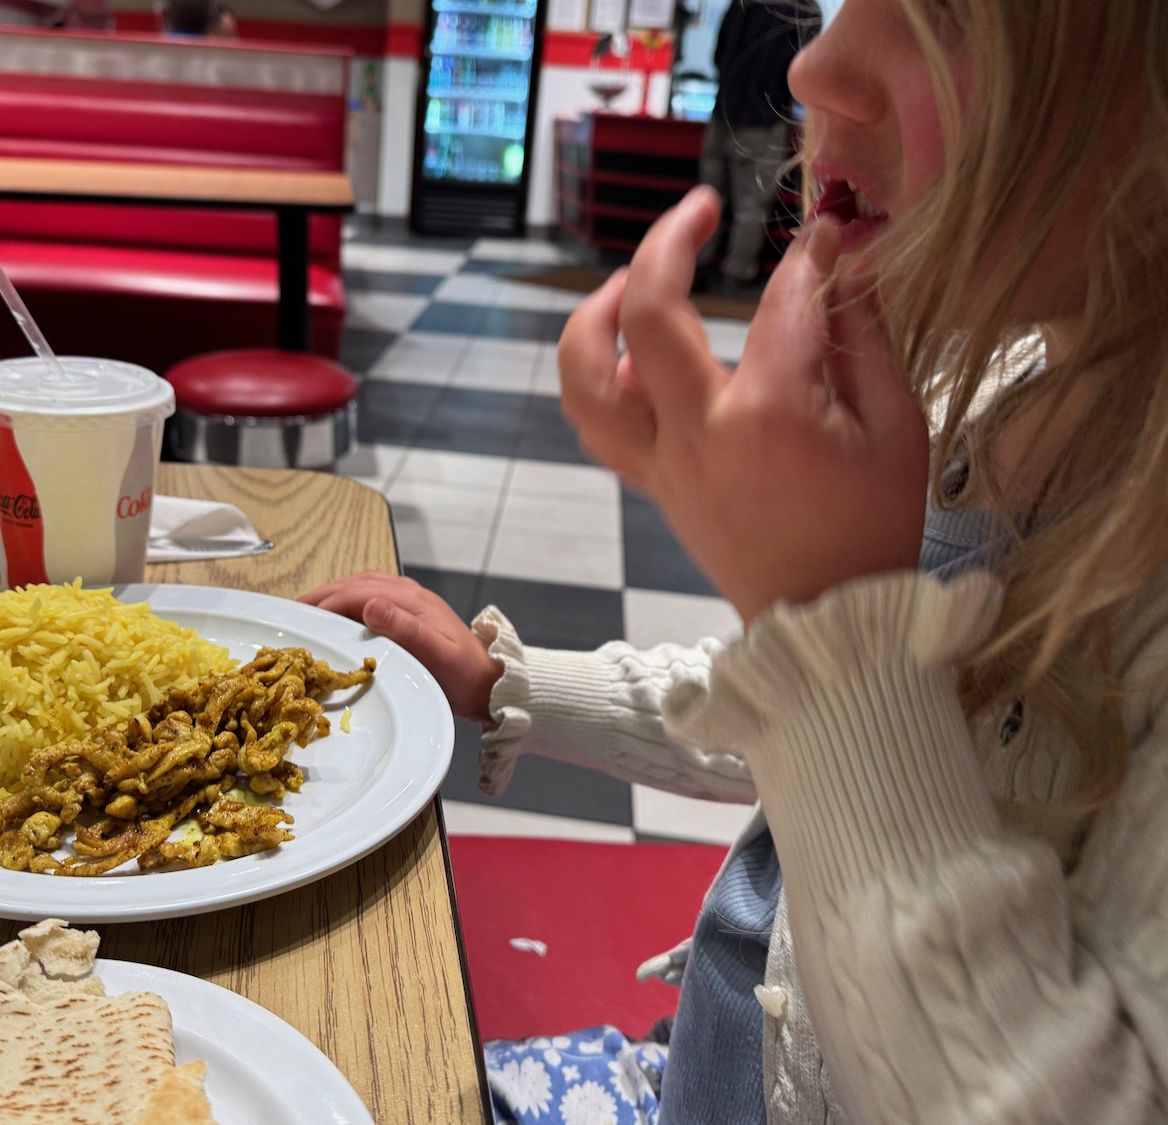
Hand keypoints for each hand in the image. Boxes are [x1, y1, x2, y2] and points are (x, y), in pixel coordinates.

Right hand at [299, 572, 501, 723]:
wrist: (490, 682)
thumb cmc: (463, 675)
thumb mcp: (437, 656)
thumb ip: (406, 629)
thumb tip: (370, 605)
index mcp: (411, 601)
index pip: (358, 593)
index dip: (327, 603)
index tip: (301, 616)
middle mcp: (409, 594)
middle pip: (356, 584)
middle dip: (323, 596)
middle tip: (294, 611)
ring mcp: (411, 600)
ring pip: (363, 586)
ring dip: (334, 595)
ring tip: (309, 610)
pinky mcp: (411, 610)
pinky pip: (372, 594)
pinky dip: (349, 599)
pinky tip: (339, 612)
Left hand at [558, 186, 930, 622]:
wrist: (827, 621)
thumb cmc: (872, 527)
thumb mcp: (899, 428)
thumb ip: (864, 335)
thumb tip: (842, 260)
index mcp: (771, 414)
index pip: (783, 299)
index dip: (811, 253)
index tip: (829, 233)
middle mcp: (699, 431)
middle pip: (644, 312)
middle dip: (666, 240)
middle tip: (700, 206)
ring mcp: (663, 460)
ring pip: (585, 375)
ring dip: (595, 314)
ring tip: (630, 282)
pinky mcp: (651, 481)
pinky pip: (595, 420)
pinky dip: (596, 375)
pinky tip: (630, 352)